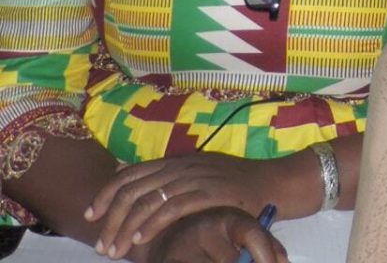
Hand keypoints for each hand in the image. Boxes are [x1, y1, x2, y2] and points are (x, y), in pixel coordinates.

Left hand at [85, 153, 284, 259]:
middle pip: (132, 190)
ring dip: (126, 228)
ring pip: (148, 201)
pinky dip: (153, 223)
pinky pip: (173, 207)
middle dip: (111, 220)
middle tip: (102, 246)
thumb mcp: (195, 171)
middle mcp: (181, 166)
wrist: (272, 182)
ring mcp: (195, 177)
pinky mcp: (209, 192)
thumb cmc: (233, 182)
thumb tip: (125, 173)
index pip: (129, 174)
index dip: (105, 194)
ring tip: (116, 250)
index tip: (91, 216)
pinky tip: (141, 239)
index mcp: (174, 160)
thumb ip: (163, 174)